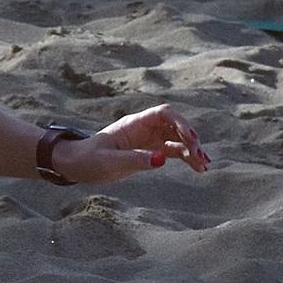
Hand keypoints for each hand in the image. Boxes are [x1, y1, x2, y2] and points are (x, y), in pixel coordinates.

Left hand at [57, 102, 209, 183]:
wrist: (77, 165)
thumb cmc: (89, 160)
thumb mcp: (110, 162)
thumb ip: (135, 160)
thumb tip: (161, 159)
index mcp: (134, 124)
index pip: (164, 114)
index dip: (181, 122)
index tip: (191, 139)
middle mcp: (144, 128)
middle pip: (175, 126)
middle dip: (190, 139)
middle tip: (199, 157)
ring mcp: (148, 139)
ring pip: (177, 140)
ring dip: (191, 150)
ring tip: (204, 166)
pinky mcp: (149, 152)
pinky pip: (173, 152)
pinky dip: (186, 158)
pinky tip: (198, 168)